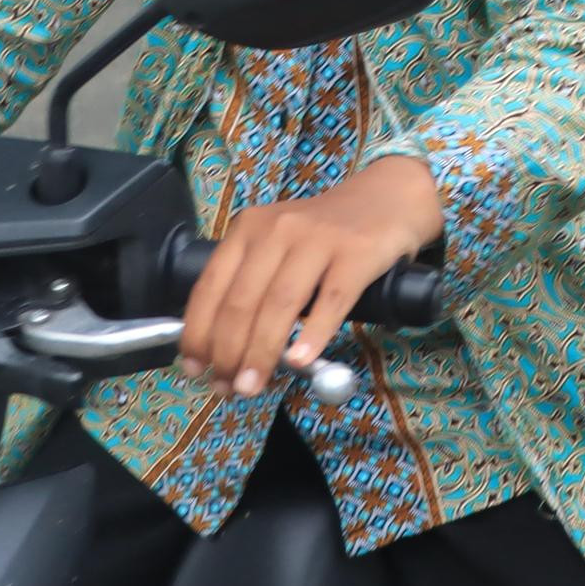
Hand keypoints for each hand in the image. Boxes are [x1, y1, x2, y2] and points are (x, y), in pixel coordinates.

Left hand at [179, 154, 444, 396]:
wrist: (390, 198)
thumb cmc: (326, 234)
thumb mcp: (279, 246)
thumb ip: (253, 286)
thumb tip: (223, 351)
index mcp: (248, 228)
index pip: (210, 286)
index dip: (198, 333)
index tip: (194, 367)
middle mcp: (278, 229)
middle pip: (242, 300)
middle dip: (228, 353)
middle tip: (229, 388)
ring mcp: (318, 239)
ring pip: (280, 304)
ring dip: (262, 352)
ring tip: (254, 386)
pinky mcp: (357, 253)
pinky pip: (331, 300)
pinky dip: (313, 334)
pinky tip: (300, 361)